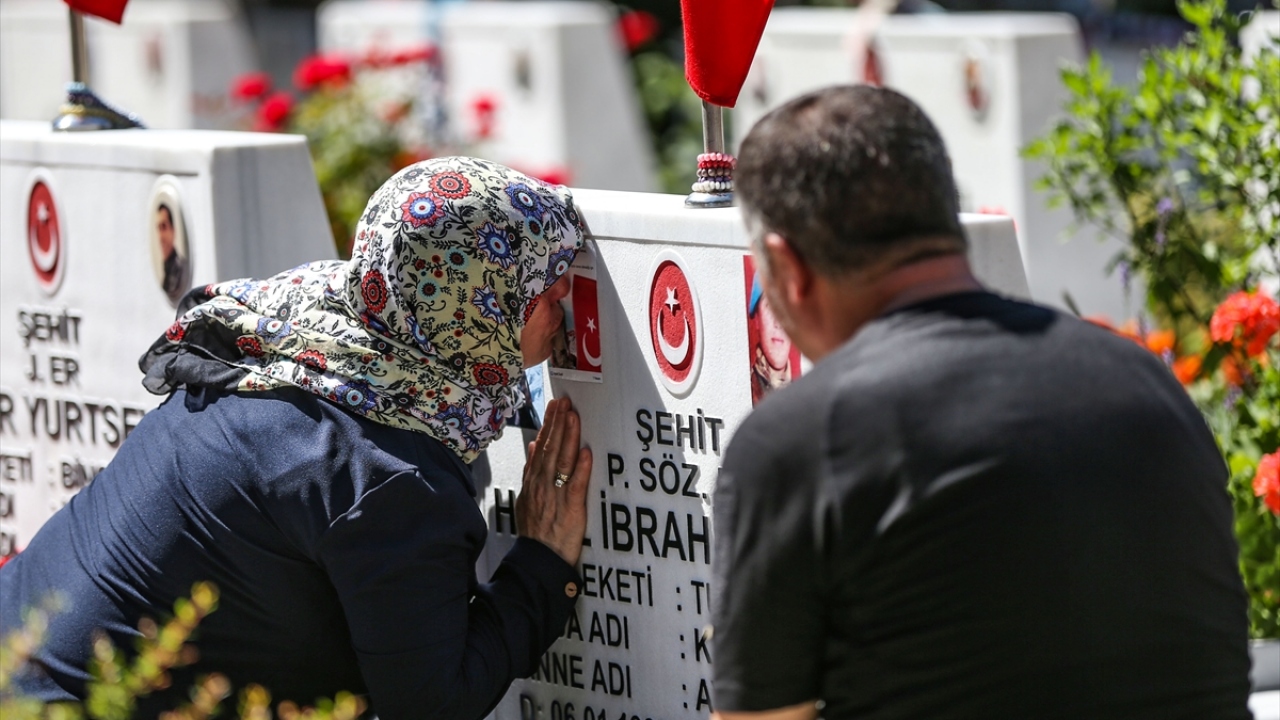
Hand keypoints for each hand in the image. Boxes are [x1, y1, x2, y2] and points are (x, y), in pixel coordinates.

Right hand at [516, 397, 591, 566]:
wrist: (537, 560)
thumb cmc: (536, 531)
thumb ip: (531, 470)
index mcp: (534, 481)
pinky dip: (580, 470)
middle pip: (551, 449)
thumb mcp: (526, 498)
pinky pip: (575, 487)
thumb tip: (534, 445)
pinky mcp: (570, 511)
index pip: (541, 447)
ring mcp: (555, 497)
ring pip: (562, 462)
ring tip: (573, 417)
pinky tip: (585, 453)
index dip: (548, 425)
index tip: (555, 406)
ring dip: (568, 438)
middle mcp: (543, 485)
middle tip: (565, 402)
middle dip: (558, 424)